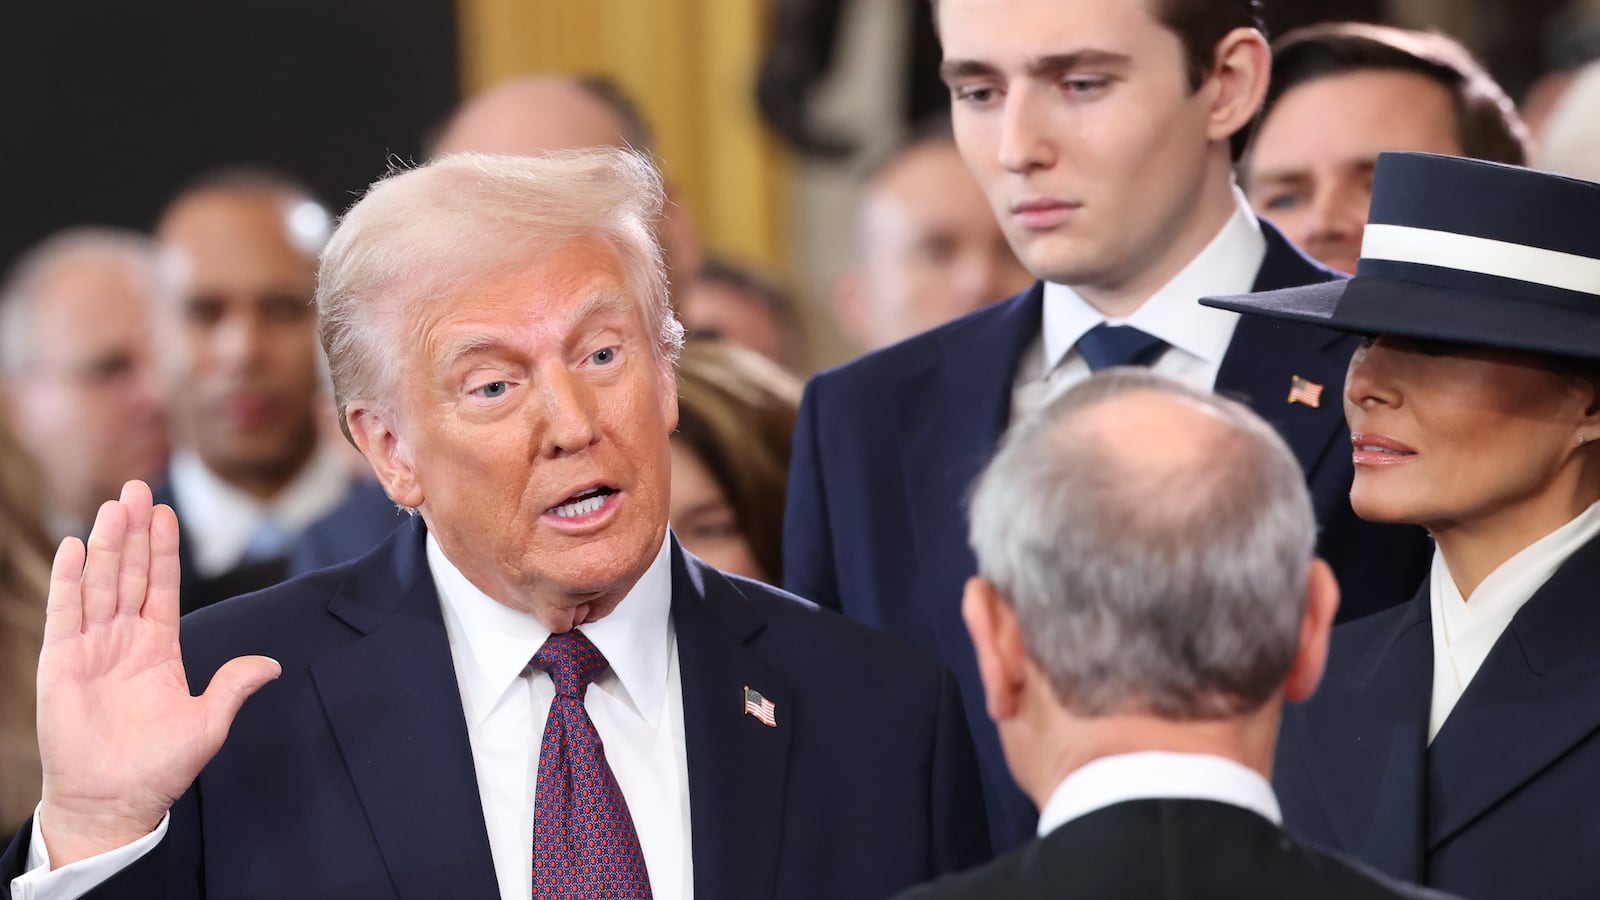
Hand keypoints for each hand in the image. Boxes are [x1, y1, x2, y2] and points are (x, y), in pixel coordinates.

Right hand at [35, 480, 280, 866]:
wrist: (114, 802)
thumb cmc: (159, 767)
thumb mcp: (208, 721)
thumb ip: (234, 685)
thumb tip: (271, 664)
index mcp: (158, 648)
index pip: (162, 586)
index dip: (164, 549)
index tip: (166, 511)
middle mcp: (123, 640)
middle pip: (129, 574)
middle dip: (134, 532)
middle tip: (137, 487)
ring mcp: (90, 649)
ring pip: (99, 585)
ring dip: (106, 545)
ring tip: (113, 505)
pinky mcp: (61, 664)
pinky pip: (66, 614)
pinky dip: (69, 580)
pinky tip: (74, 548)